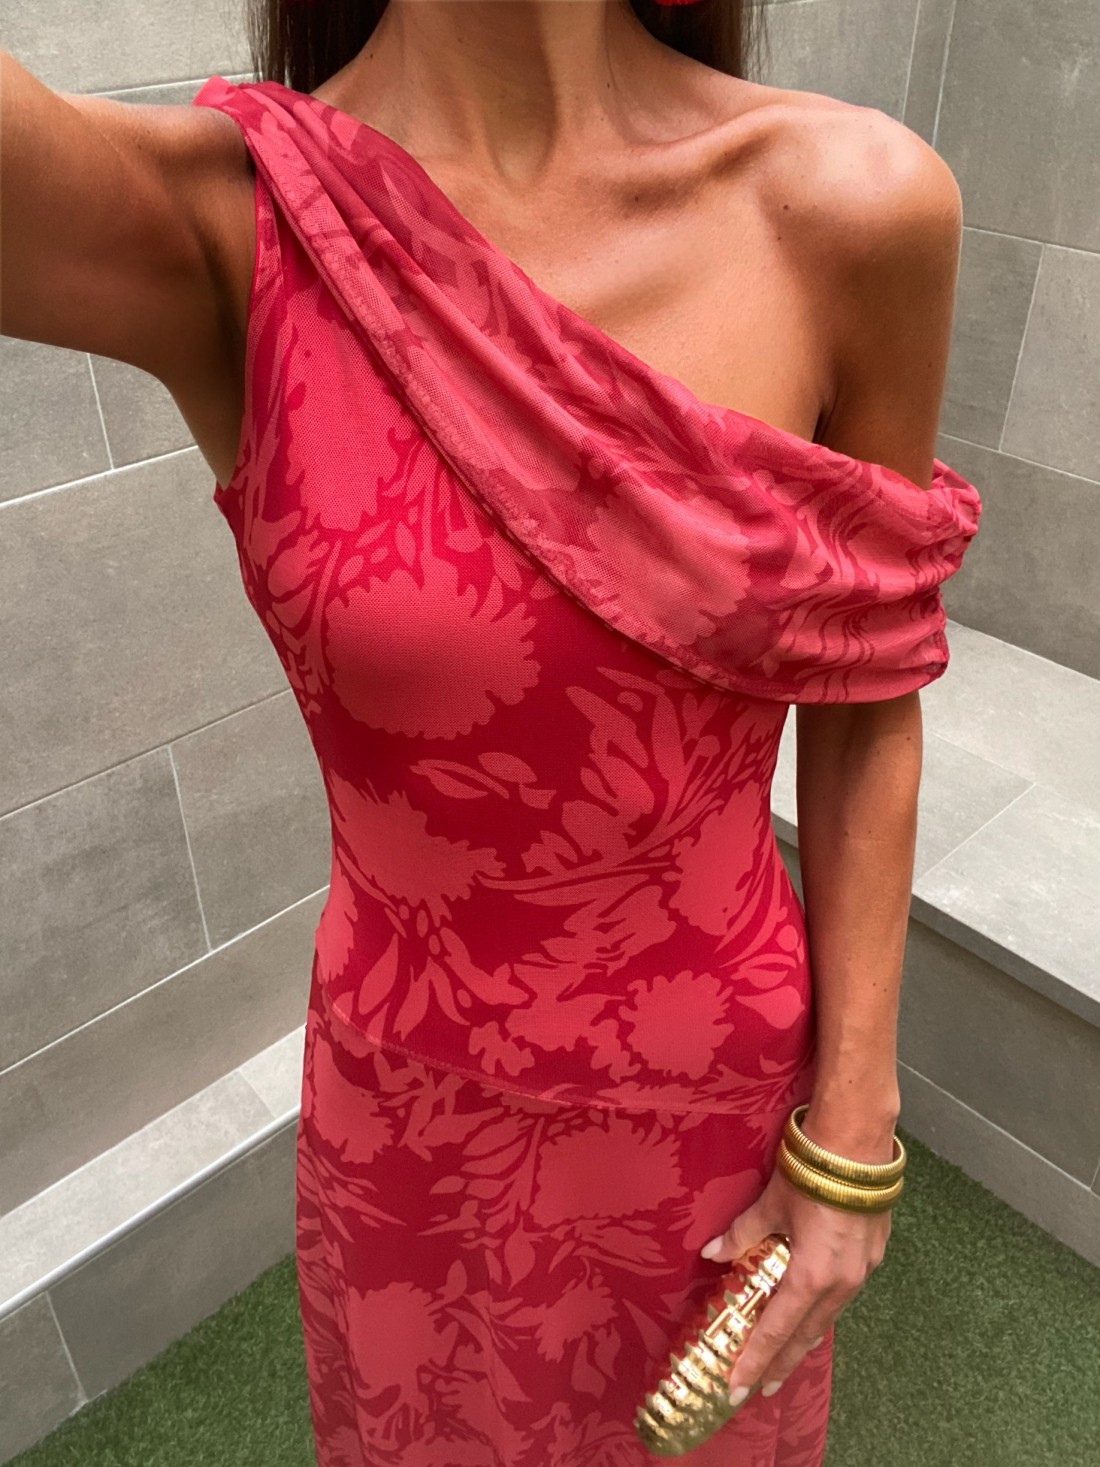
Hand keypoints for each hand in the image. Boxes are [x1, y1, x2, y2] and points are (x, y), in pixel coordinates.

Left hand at [699, 1156, 891, 1406]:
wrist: (857, 1143)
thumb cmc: (809, 1172)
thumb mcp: (770, 1205)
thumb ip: (742, 1234)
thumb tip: (712, 1253)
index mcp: (812, 1275)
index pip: (777, 1330)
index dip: (756, 1359)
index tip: (738, 1386)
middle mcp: (841, 1282)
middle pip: (806, 1334)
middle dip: (782, 1362)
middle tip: (761, 1387)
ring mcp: (861, 1271)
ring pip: (827, 1317)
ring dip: (804, 1339)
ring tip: (784, 1358)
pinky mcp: (871, 1255)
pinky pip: (842, 1295)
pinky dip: (822, 1310)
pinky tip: (812, 1313)